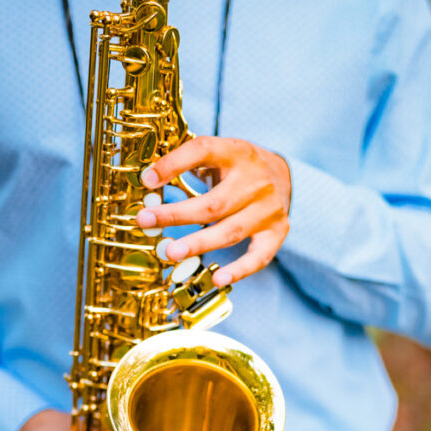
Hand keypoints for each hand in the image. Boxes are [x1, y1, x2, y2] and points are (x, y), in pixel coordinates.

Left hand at [136, 137, 290, 286]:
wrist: (284, 174)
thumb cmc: (239, 167)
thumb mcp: (218, 153)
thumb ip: (188, 161)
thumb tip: (147, 180)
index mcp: (237, 152)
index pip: (203, 151)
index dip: (173, 164)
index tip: (147, 180)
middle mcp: (256, 180)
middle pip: (214, 203)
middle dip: (177, 215)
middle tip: (146, 222)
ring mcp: (269, 208)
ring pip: (230, 231)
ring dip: (199, 244)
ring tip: (171, 253)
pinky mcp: (278, 231)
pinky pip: (259, 256)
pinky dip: (239, 270)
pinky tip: (218, 279)